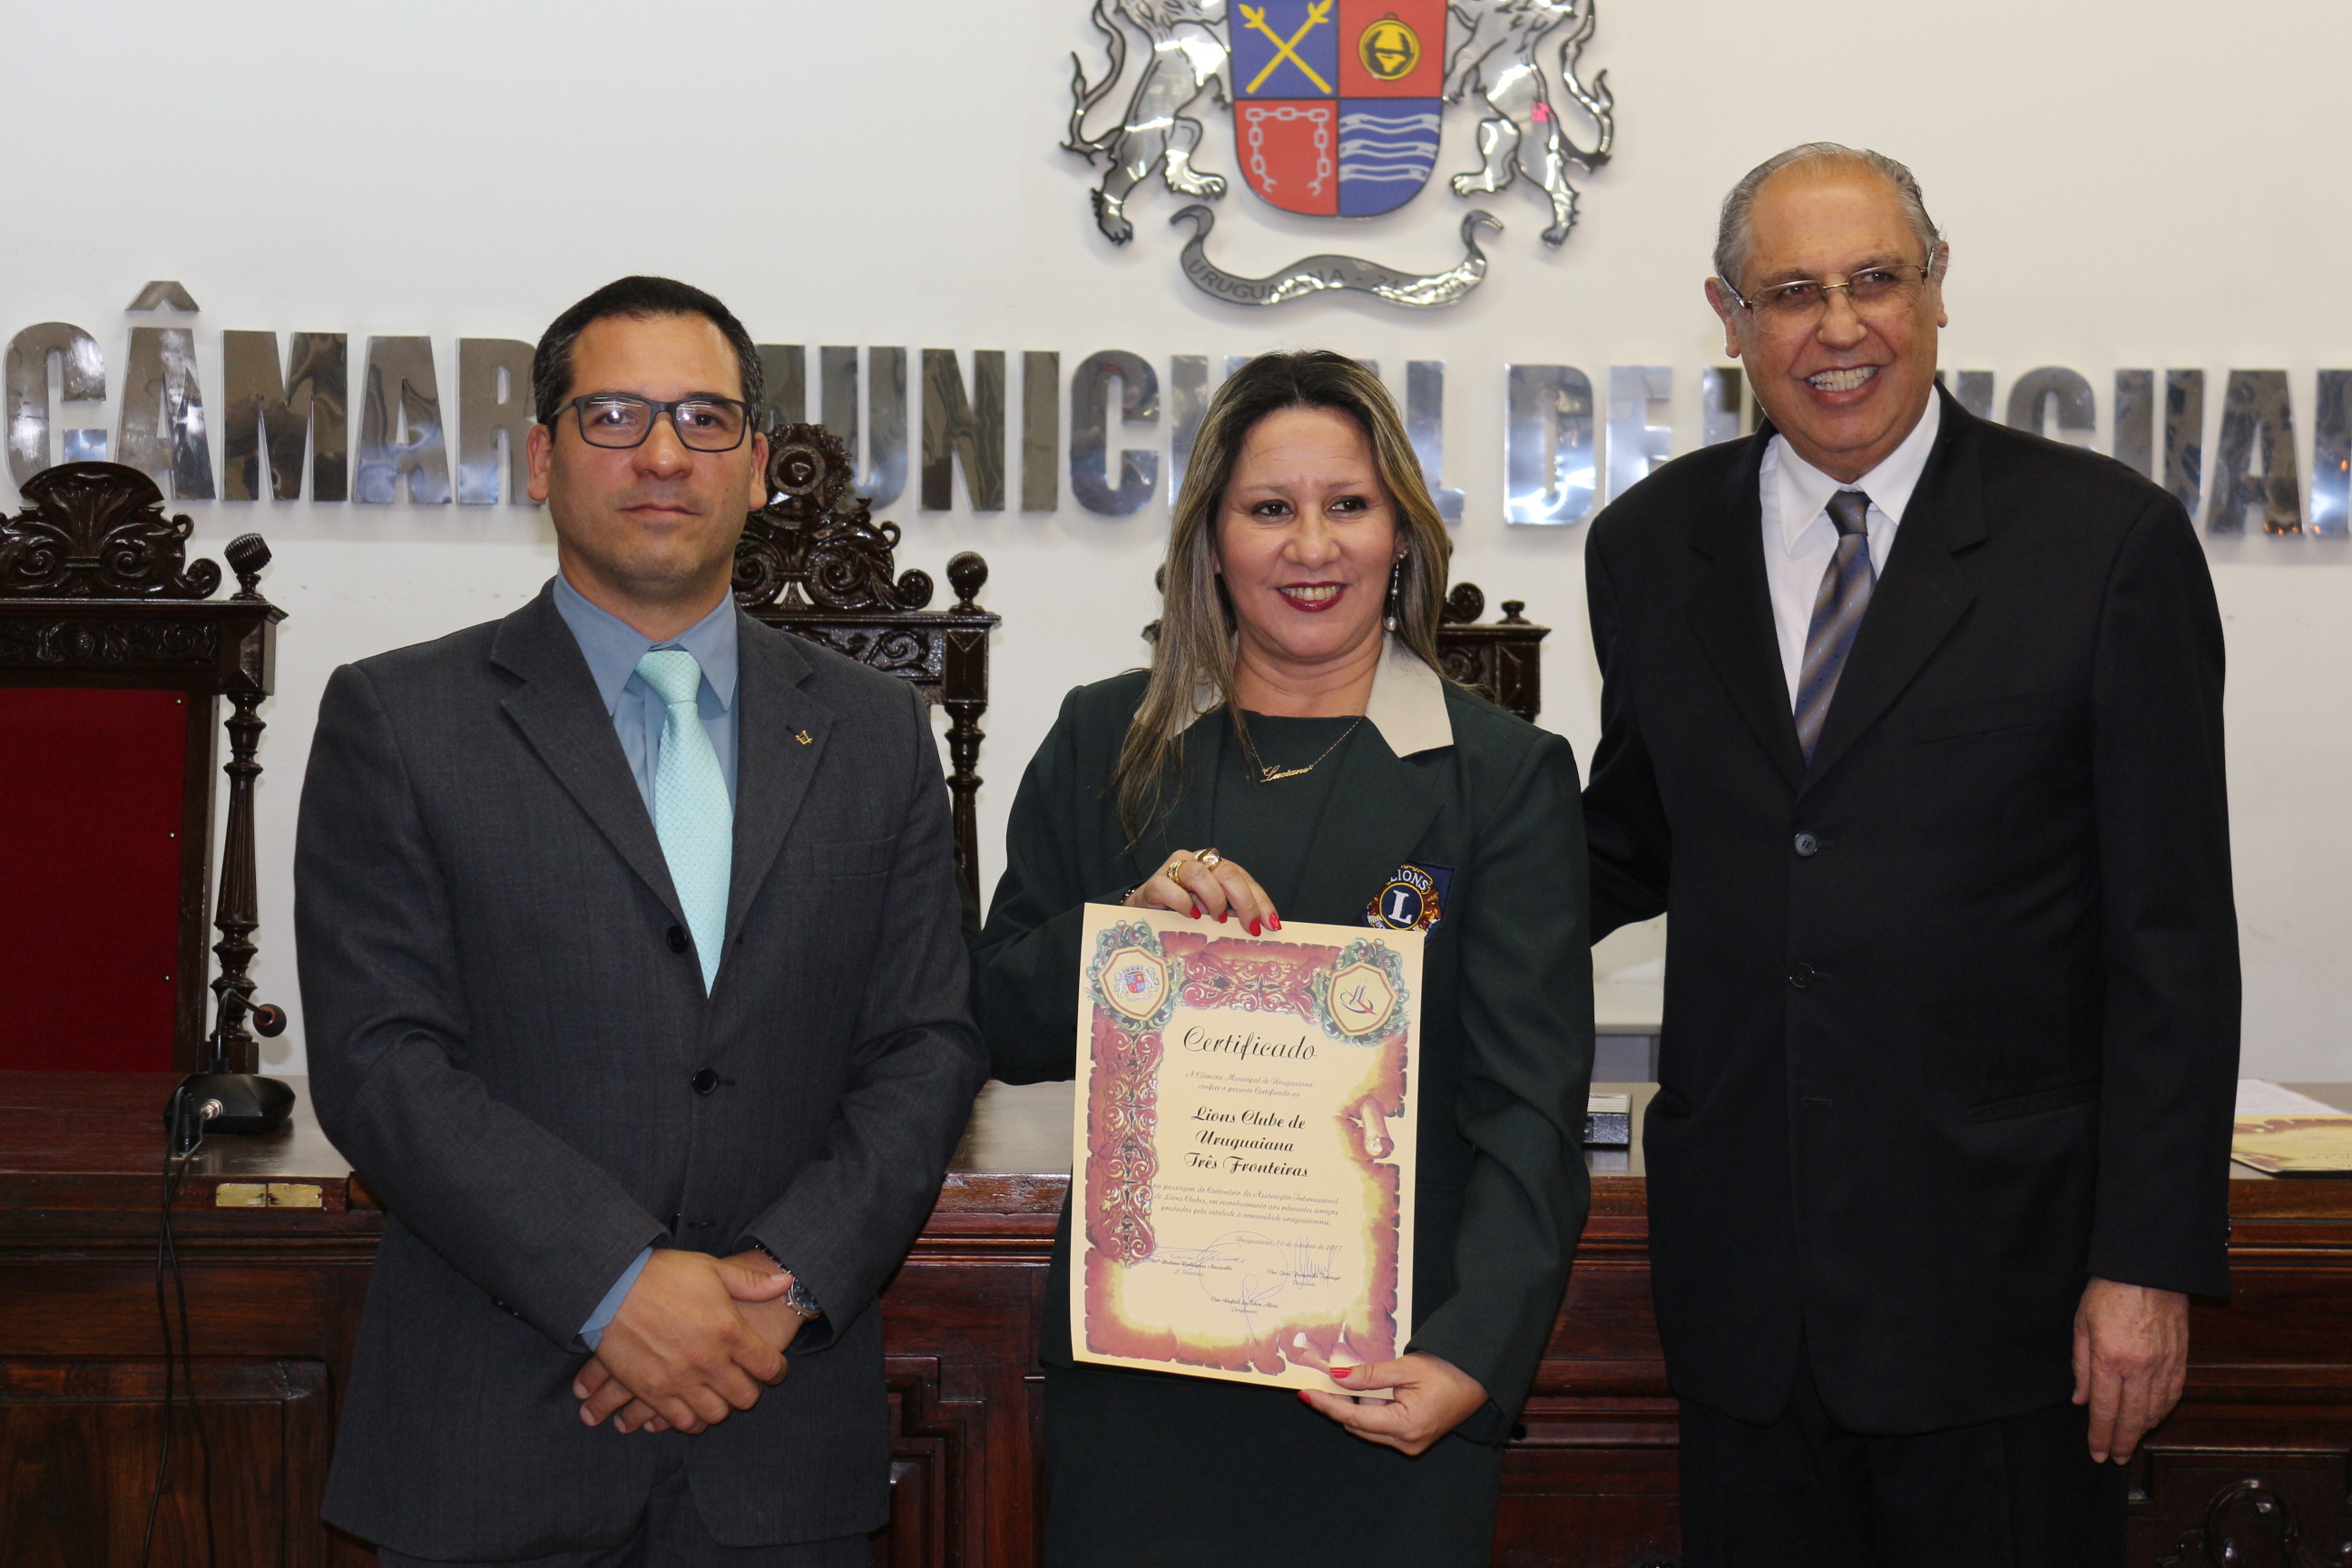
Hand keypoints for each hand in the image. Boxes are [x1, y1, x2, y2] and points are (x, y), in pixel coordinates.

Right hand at [571, 1249, 793, 1434]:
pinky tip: (691, 1405)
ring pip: (715, 1414)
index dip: (777, 1370)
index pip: (768, 1367)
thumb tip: (785, 1283)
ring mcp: (679, 1380)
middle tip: (744, 1380)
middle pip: (745, 1397)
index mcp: (728, 1330)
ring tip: (717, 1392)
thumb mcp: (711, 1269)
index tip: (773, 1369)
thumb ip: (750, 1282)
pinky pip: (681, 1421)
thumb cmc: (662, 1274)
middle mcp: (708, 1361)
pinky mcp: (652, 1392)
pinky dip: (690, 1418)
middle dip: (750, 1390)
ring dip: (721, 1405)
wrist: (610, 1287)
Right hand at [1124, 848, 1278, 933]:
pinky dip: (1183, 902)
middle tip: (1249, 926)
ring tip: (1217, 918)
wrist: (1144, 914)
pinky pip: (1168, 887)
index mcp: (1215, 866)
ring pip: (1200, 874)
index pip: (1244, 878)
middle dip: (1243, 901)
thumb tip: (1264, 928)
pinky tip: (1190, 915)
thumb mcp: (1213, 913)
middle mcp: (1197, 862)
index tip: (1270, 924)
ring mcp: (1174, 870)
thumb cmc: (1183, 914)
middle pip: (1226, 871)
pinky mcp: (1153, 884)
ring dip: (1214, 899)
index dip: (1259, 901)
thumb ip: (1234, 914)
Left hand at [1299, 1353, 1487, 1455]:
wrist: (1479, 1379)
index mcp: (1405, 1426)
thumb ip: (1370, 1375)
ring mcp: (1410, 1444)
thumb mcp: (1406, 1368)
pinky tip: (1370, 1391)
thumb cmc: (1448, 1371)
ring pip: (1368, 1427)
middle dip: (1339, 1404)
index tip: (1307, 1394)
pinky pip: (1381, 1427)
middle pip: (1358, 1425)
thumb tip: (1337, 1377)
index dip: (1328, 1405)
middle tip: (1322, 1382)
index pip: (1354, 1418)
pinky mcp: (1413, 1439)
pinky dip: (1371, 1410)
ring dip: (1356, 1406)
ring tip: (1351, 1381)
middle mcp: (1406, 1442)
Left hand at [2072, 1275, 2188, 1462]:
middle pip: (2131, 1418)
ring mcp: (2163, 1365)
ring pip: (2154, 1410)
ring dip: (2142, 1431)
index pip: (2103, 1410)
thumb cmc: (2109, 1291)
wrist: (2150, 1269)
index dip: (2099, 1436)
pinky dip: (2162, 1412)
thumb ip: (2080, 1365)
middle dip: (2121, 1442)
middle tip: (2114, 1458)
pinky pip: (2173, 1395)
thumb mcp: (2081, 1324)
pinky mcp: (2180, 1359)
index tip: (2097, 1453)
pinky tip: (2153, 1419)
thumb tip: (2080, 1399)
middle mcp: (2139, 1368)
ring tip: (2130, 1443)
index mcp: (2110, 1359)